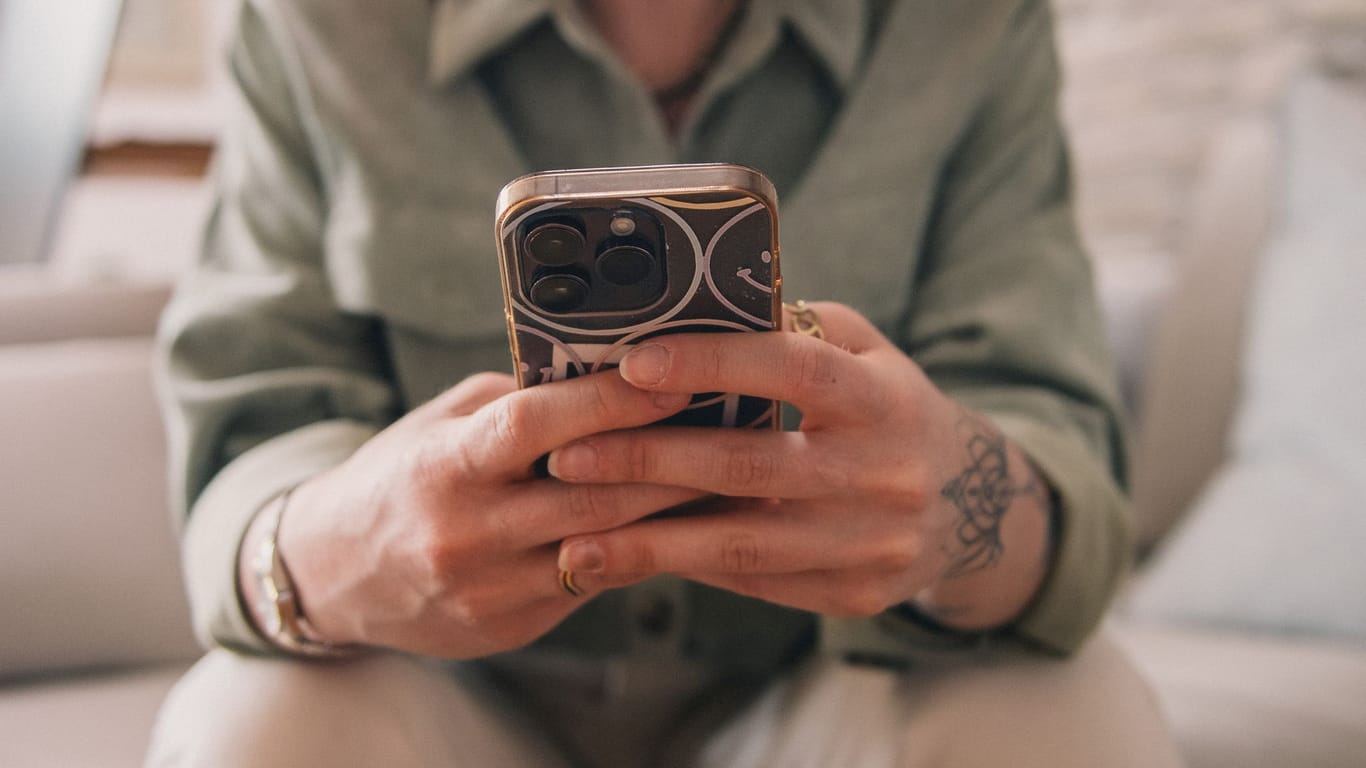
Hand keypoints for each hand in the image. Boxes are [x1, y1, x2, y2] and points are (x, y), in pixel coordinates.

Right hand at [265, 370, 703, 658]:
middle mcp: (465, 530)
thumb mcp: (441, 424)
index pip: (536, 426)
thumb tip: (605, 373)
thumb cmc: (401, 477)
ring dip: (674, 514)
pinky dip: (639, 552)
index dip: (610, 401)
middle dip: (671, 462)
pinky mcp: (508, 625)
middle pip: (589, 496)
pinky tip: (684, 527)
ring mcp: (488, 587)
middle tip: (736, 432)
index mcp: (444, 465)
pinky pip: (590, 585)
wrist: (332, 573)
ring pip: (603, 547)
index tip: (677, 376)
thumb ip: (514, 403)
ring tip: (733, 481)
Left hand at [548, 303, 1053, 629]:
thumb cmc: (885, 408)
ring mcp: (871, 543)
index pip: (794, 369)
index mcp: (883, 397)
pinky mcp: (854, 594)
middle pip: (753, 467)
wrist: (969, 505)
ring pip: (745, 545)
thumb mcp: (864, 353)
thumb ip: (793, 332)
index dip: (713, 362)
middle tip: (569, 457)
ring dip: (651, 540)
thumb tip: (689, 310)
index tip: (632, 364)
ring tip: (575, 535)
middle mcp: (884, 473)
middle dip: (651, 462)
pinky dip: (688, 569)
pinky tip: (629, 559)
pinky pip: (756, 584)